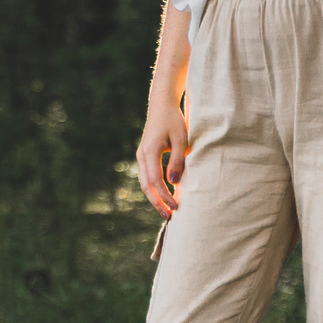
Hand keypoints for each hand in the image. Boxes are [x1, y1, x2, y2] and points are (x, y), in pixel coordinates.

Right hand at [136, 104, 190, 219]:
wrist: (161, 106)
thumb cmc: (174, 121)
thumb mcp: (180, 140)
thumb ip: (177, 161)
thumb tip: (173, 183)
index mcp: (150, 152)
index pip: (156, 181)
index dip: (165, 196)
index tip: (176, 207)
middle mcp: (142, 155)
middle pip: (146, 186)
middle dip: (157, 203)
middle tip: (170, 217)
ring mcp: (141, 156)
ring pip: (144, 183)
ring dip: (154, 198)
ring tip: (166, 210)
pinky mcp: (144, 156)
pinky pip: (146, 176)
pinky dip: (153, 189)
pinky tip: (163, 196)